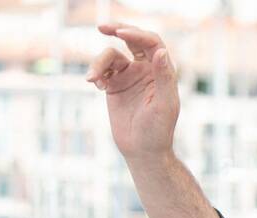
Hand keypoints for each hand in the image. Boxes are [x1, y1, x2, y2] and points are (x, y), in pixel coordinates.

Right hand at [87, 23, 179, 162]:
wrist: (142, 151)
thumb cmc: (158, 131)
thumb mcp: (163, 104)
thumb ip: (163, 77)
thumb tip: (160, 52)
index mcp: (162, 72)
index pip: (151, 43)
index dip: (137, 34)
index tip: (120, 33)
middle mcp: (146, 70)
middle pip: (132, 40)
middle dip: (117, 29)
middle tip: (102, 27)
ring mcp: (129, 77)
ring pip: (112, 56)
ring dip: (99, 63)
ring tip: (93, 80)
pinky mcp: (114, 86)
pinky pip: (102, 70)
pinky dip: (96, 73)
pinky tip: (96, 84)